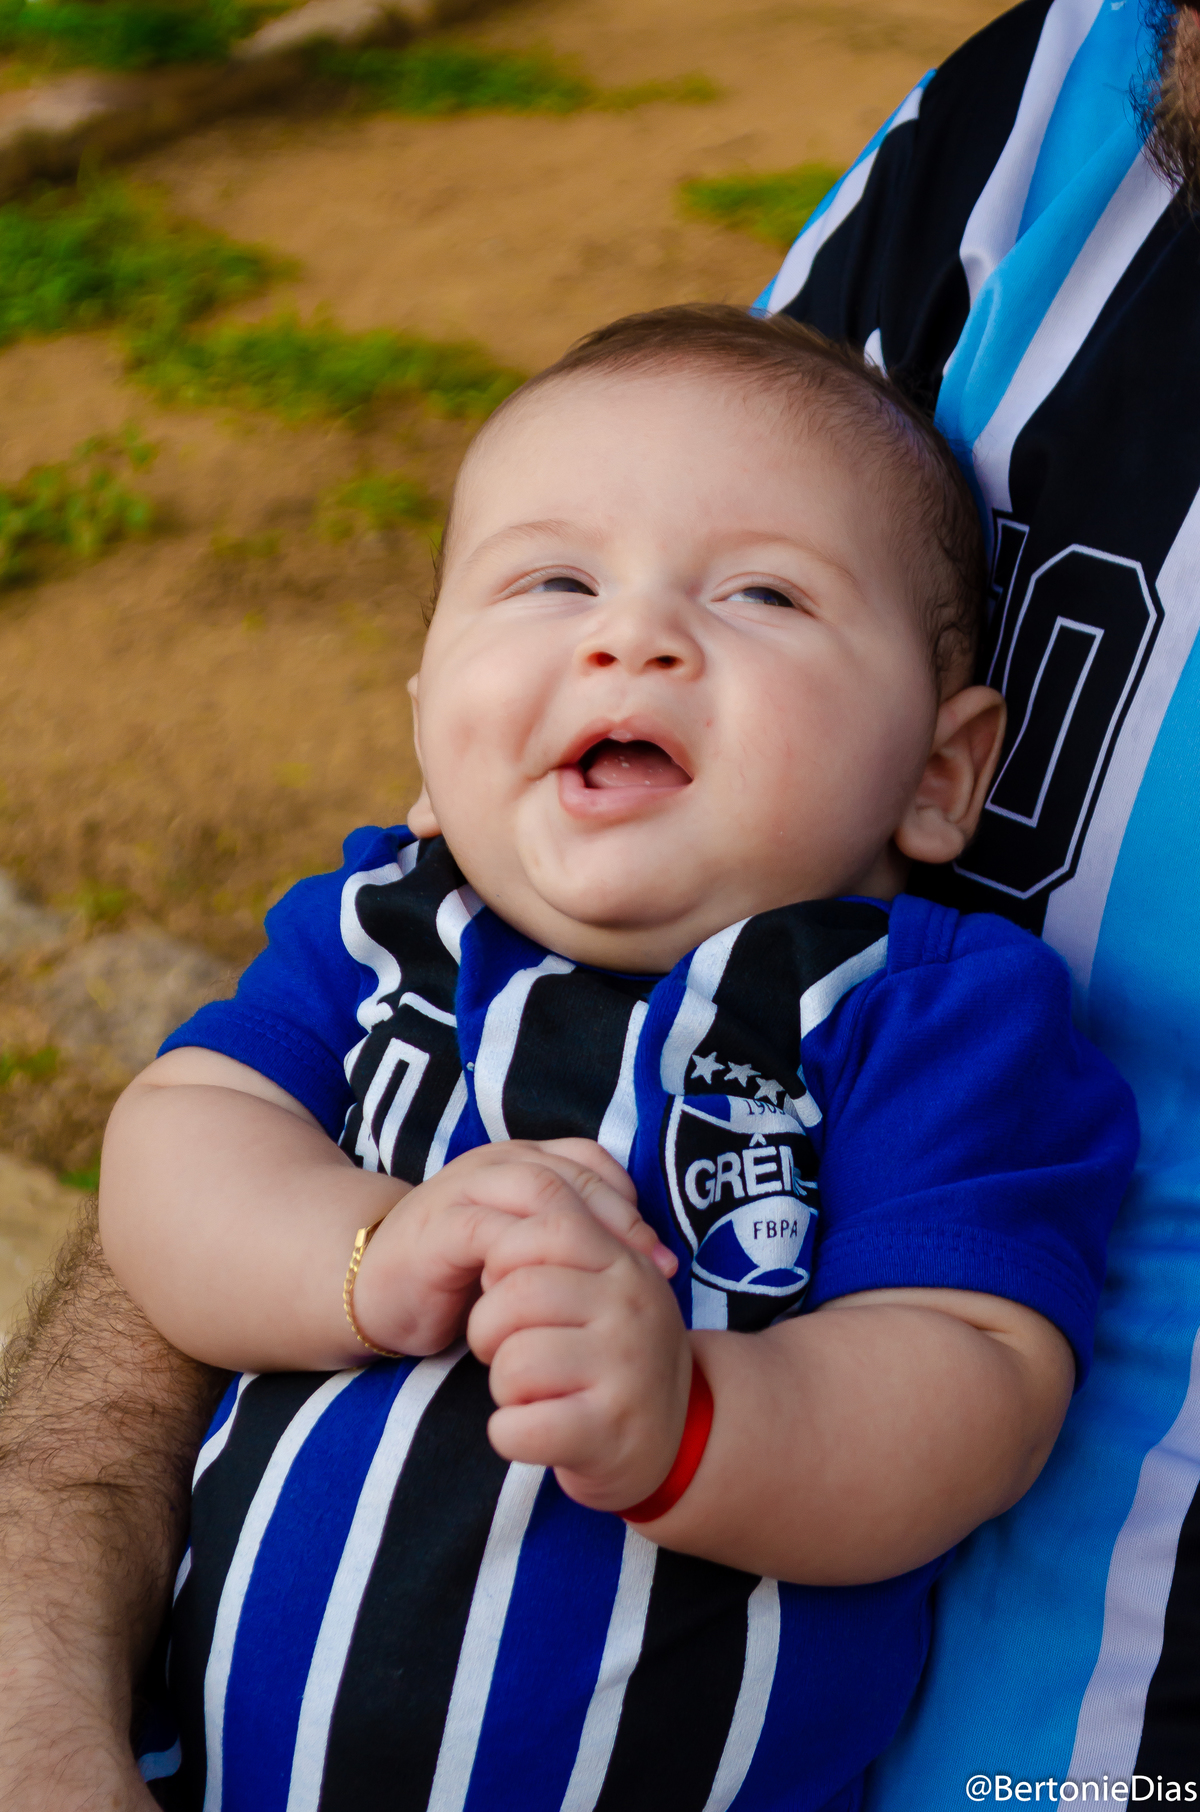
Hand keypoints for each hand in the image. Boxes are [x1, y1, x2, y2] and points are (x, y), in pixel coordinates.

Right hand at [352, 1139, 673, 1357]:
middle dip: (620, 1219)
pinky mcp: (436, 1227)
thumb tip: (644, 1263)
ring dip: (580, 1232)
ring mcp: (463, 1190)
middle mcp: (495, 1166)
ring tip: (610, 1277)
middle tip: (652, 1269)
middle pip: (571, 1174)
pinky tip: (549, 1291)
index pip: (590, 1164)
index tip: (661, 1256)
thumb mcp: (522, 1251)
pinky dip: (524, 1257)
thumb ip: (567, 1241)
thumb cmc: (456, 1274)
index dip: (631, 1203)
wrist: (371, 1286)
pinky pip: (487, 1230)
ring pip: (536, 1190)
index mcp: (520, 1163)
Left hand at [467, 1194, 690, 1513]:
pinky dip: (508, 1434)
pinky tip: (532, 1430)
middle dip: (488, 1327)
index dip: (505, 1256)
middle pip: (516, 1295)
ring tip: (530, 1392)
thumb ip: (568, 1244)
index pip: (548, 1227)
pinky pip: (517, 1427)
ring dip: (503, 1384)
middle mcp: (632, 1309)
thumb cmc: (616, 1351)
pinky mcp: (606, 1432)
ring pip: (513, 1362)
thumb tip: (504, 1213)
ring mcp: (625, 1371)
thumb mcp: (608, 1286)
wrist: (681, 1436)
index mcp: (626, 1264)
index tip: (507, 1288)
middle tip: (507, 1350)